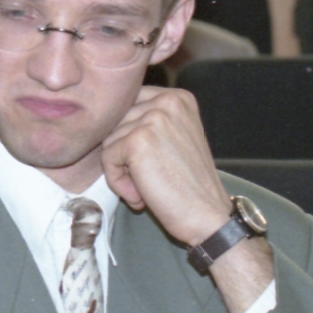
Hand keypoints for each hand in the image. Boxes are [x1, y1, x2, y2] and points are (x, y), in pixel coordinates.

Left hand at [100, 86, 231, 246]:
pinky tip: (140, 195)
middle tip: (147, 179)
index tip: (145, 160)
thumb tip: (106, 119)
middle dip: (124, 153)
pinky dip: (117, 182)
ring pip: (109, 140)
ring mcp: (153, 118)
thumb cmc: (189, 185)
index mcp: (178, 98)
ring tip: (146, 187)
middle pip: (117, 121)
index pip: (130, 102)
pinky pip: (107, 158)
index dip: (128, 133)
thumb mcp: (175, 138)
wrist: (206, 215)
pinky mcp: (137, 140)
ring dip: (121, 170)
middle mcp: (167, 101)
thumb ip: (149, 121)